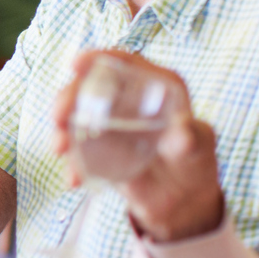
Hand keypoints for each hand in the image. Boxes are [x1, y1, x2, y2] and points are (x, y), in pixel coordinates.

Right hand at [49, 49, 225, 243]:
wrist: (184, 199)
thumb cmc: (196, 162)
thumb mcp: (199, 147)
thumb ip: (191, 139)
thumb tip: (183, 136)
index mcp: (154, 86)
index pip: (123, 63)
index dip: (98, 58)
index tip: (76, 64)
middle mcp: (127, 100)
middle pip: (90, 87)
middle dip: (67, 97)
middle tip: (59, 116)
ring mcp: (110, 124)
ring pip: (76, 117)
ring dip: (61, 130)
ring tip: (60, 148)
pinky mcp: (99, 150)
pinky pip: (78, 151)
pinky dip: (71, 163)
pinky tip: (74, 179)